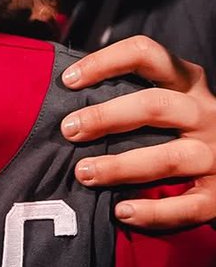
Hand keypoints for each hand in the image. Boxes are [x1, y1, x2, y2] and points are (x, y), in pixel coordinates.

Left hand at [60, 35, 215, 228]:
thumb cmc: (180, 130)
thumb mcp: (166, 101)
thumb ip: (129, 93)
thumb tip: (66, 94)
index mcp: (187, 83)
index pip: (147, 54)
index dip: (104, 62)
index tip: (68, 79)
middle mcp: (205, 113)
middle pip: (155, 105)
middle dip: (106, 117)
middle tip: (69, 130)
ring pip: (170, 157)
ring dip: (121, 166)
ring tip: (84, 173)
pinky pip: (188, 206)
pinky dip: (153, 212)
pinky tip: (121, 212)